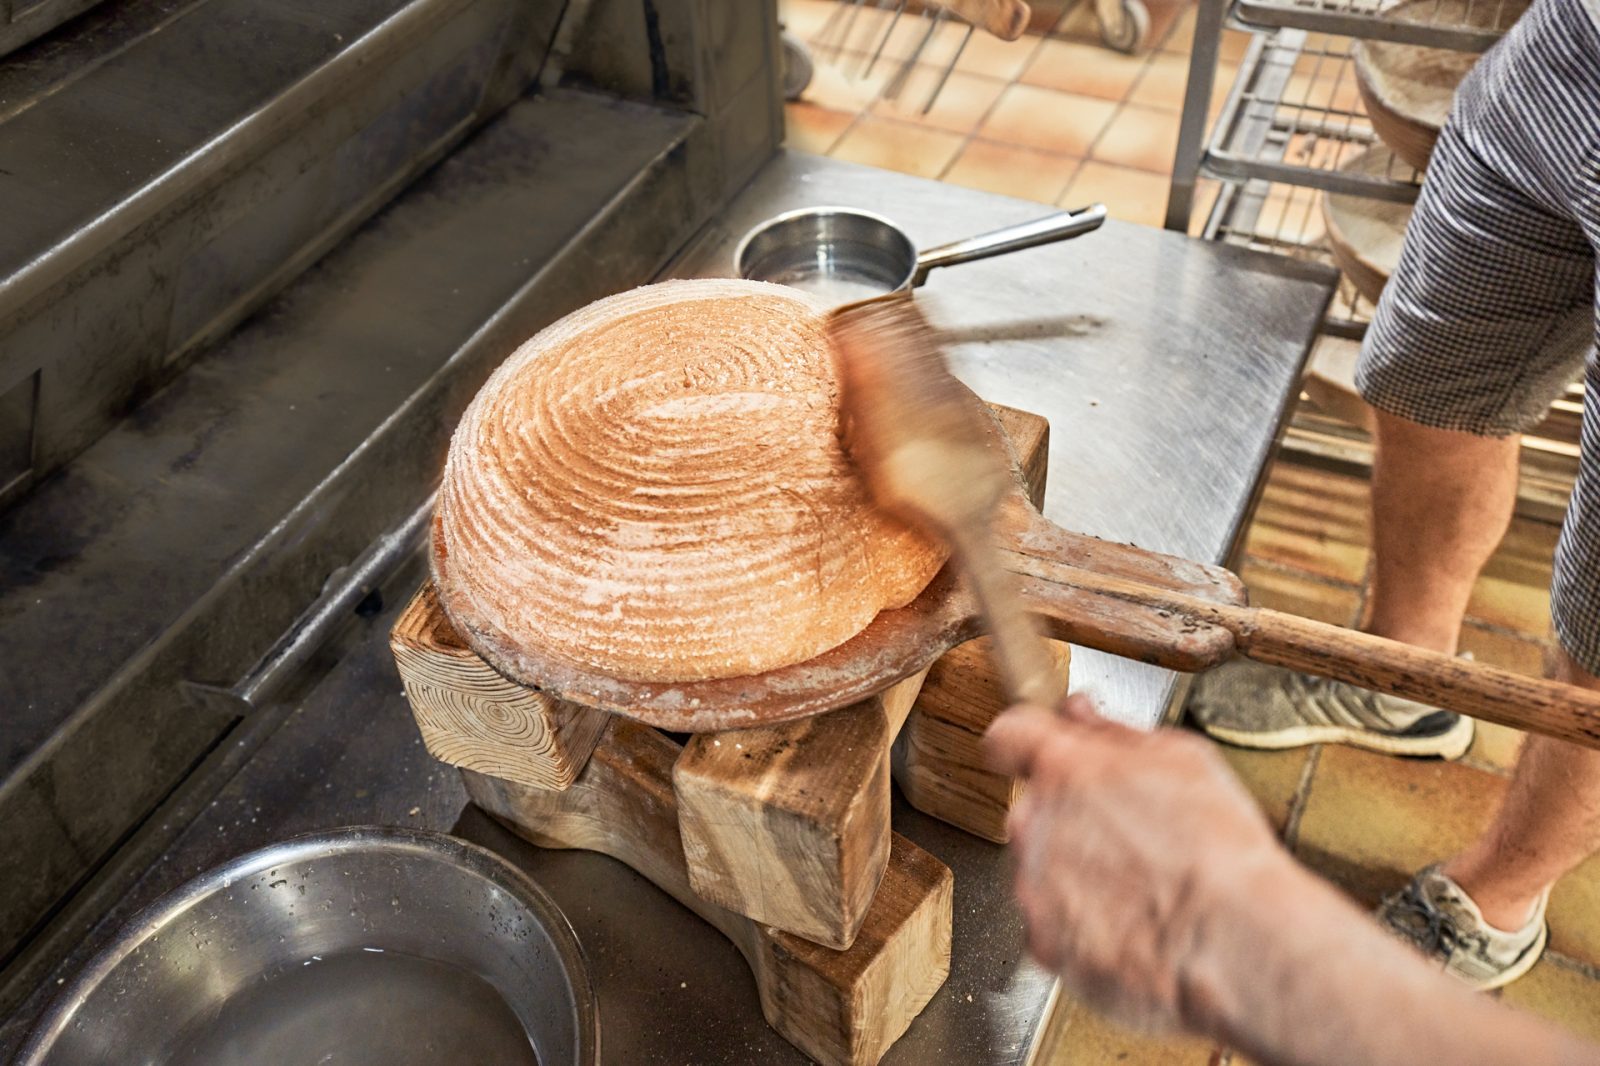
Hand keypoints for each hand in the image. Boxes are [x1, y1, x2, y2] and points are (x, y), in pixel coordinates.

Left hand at [984, 695, 1291, 1032]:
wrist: (1232, 942)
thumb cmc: (1218, 852)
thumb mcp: (1183, 758)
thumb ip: (1112, 730)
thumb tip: (1079, 714)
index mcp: (1064, 769)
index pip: (1008, 735)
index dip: (1026, 740)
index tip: (1038, 749)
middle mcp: (1035, 824)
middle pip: (1034, 808)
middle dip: (1070, 815)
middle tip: (1128, 834)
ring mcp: (1034, 885)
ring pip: (1043, 867)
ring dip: (1078, 871)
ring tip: (1141, 885)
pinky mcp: (1044, 940)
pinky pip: (1053, 921)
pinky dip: (1082, 923)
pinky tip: (1132, 923)